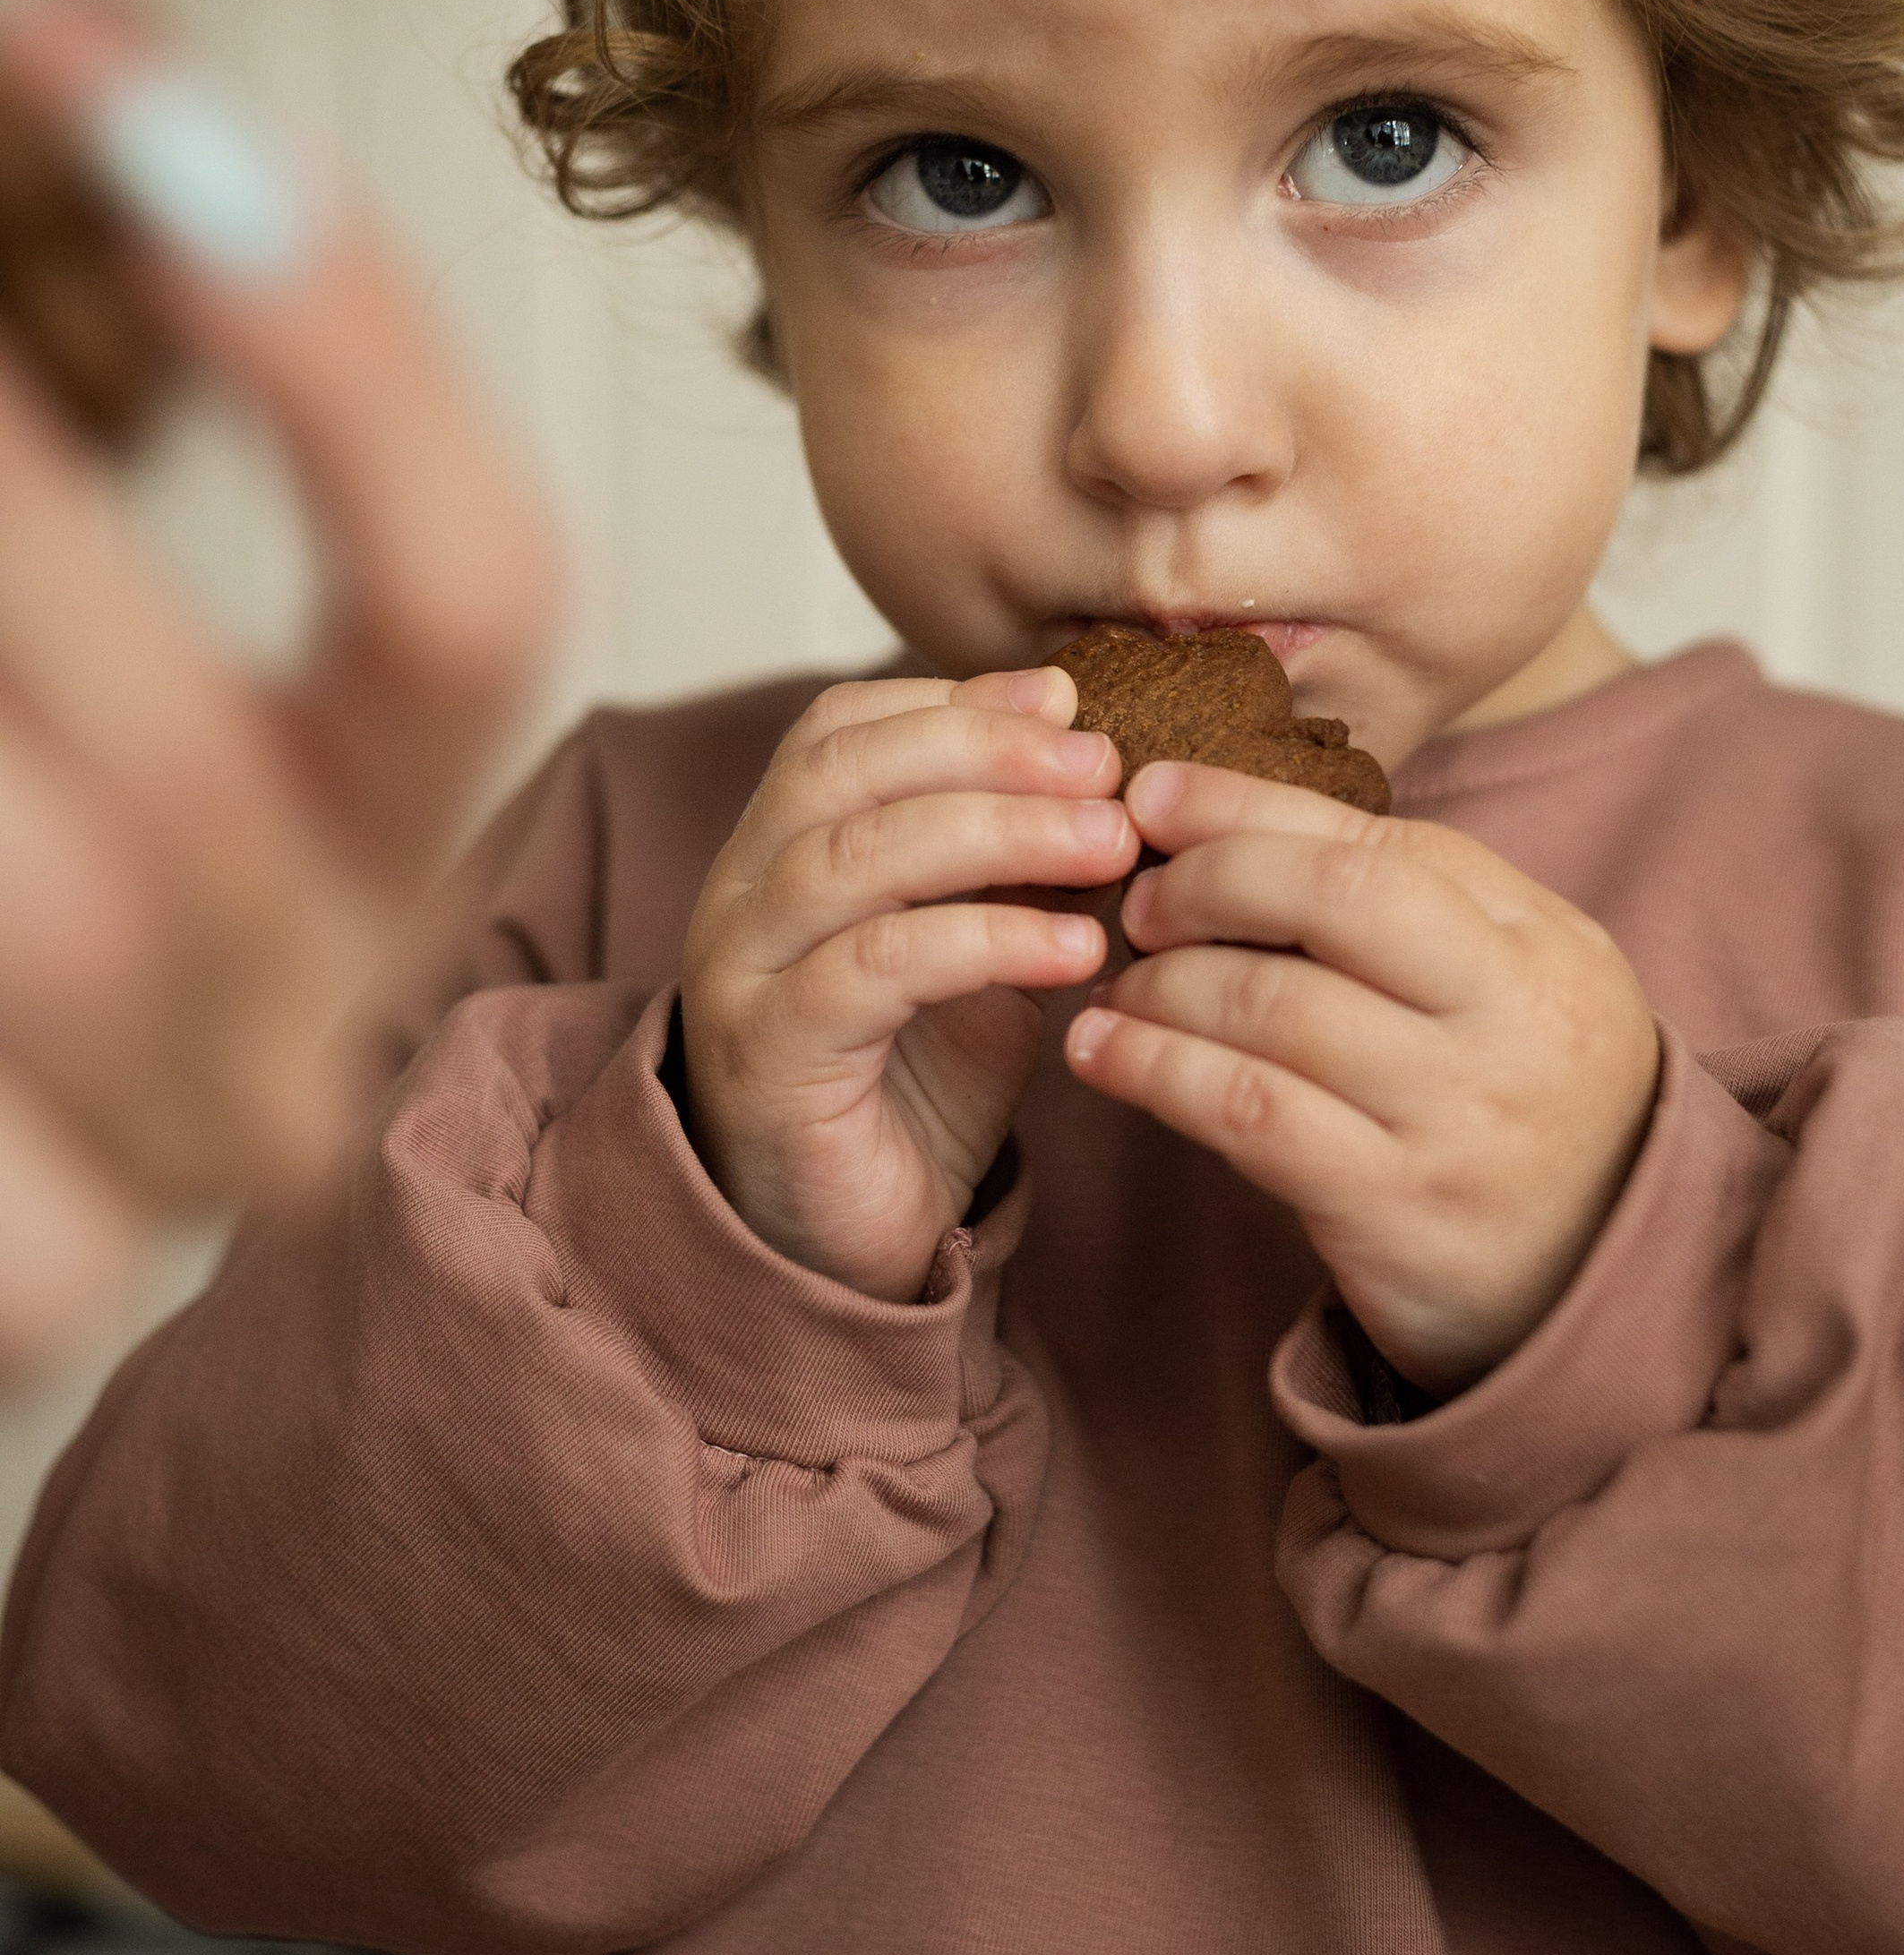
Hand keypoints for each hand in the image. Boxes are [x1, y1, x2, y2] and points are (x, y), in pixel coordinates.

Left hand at [0, 196, 558, 1372]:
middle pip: (217, 772)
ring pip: (72, 925)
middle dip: (20, 525)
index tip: (114, 80)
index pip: (470, 585)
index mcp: (370, 812)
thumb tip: (85, 45)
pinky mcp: (37, 1282)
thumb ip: (78, 298)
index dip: (321, 341)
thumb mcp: (47, 519)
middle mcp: (313, 1002)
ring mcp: (164, 1167)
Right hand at [679, 670, 1133, 1299]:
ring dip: (1000, 833)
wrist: (847, 1250)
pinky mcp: (770, 1058)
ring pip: (857, 857)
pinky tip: (1079, 950)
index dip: (954, 703)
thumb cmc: (913, 1090)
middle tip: (1105, 768)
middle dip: (985, 750)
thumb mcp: (983, 950)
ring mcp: (741, 975)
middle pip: (845, 771)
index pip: (840, 727)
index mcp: (777, 850)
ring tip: (1113, 843)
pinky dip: (985, 940)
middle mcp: (739, 896)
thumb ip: (1023, 865)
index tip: (1068, 704)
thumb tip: (1105, 775)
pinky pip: (875, 967)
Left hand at [1063, 764, 1659, 1394]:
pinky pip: (1248, 1113)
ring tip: (1117, 990)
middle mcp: (1512, 1015)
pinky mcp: (1394, 1207)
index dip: (1248, 806)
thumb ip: (1416, 903)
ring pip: (1272, 1005)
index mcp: (1540, 940)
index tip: (1155, 795)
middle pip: (1331, 897)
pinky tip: (1105, 1056)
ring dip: (1161, 985)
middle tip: (1138, 906)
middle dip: (1205, 880)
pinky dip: (1156, 1070)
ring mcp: (1456, 1113)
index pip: (1377, 840)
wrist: (1600, 1283)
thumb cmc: (1526, 1105)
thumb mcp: (1519, 983)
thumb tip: (1233, 822)